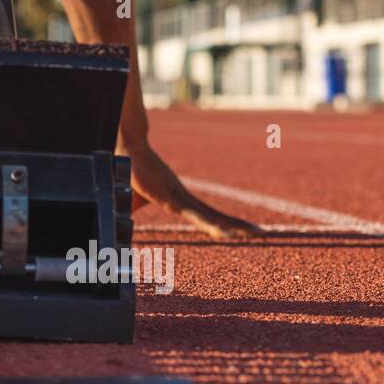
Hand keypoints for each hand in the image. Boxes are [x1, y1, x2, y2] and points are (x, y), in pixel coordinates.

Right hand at [120, 139, 262, 239]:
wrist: (128, 150)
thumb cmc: (131, 173)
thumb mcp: (131, 201)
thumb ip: (132, 212)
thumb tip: (121, 226)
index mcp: (179, 200)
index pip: (207, 215)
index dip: (224, 223)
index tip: (242, 231)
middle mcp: (185, 199)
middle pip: (216, 216)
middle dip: (240, 225)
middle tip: (263, 232)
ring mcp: (180, 198)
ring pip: (212, 217)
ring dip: (234, 226)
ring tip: (256, 233)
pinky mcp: (172, 198)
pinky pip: (196, 215)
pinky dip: (212, 225)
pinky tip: (225, 233)